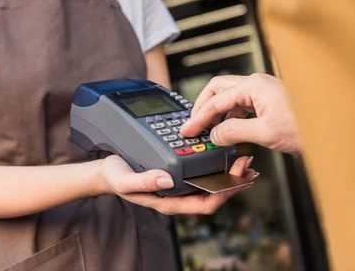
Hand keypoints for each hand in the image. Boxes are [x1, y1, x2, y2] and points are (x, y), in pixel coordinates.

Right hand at [96, 154, 256, 214]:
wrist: (105, 171)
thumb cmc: (115, 177)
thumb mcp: (125, 180)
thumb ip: (144, 182)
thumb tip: (168, 180)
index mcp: (170, 201)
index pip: (205, 203)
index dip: (225, 193)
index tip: (239, 177)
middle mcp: (178, 194)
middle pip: (214, 193)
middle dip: (234, 181)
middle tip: (249, 164)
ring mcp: (179, 184)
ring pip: (211, 183)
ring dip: (229, 173)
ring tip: (243, 160)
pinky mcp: (177, 172)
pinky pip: (202, 172)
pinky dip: (216, 164)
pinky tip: (221, 151)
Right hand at [181, 73, 300, 153]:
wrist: (334, 129)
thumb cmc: (307, 127)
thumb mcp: (265, 133)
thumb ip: (233, 132)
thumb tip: (214, 134)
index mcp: (253, 87)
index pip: (215, 101)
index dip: (198, 118)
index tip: (188, 130)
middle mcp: (256, 84)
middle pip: (217, 89)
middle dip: (202, 106)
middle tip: (194, 123)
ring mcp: (262, 90)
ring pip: (229, 96)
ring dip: (217, 112)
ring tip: (209, 129)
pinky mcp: (268, 99)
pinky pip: (241, 103)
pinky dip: (230, 115)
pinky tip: (229, 129)